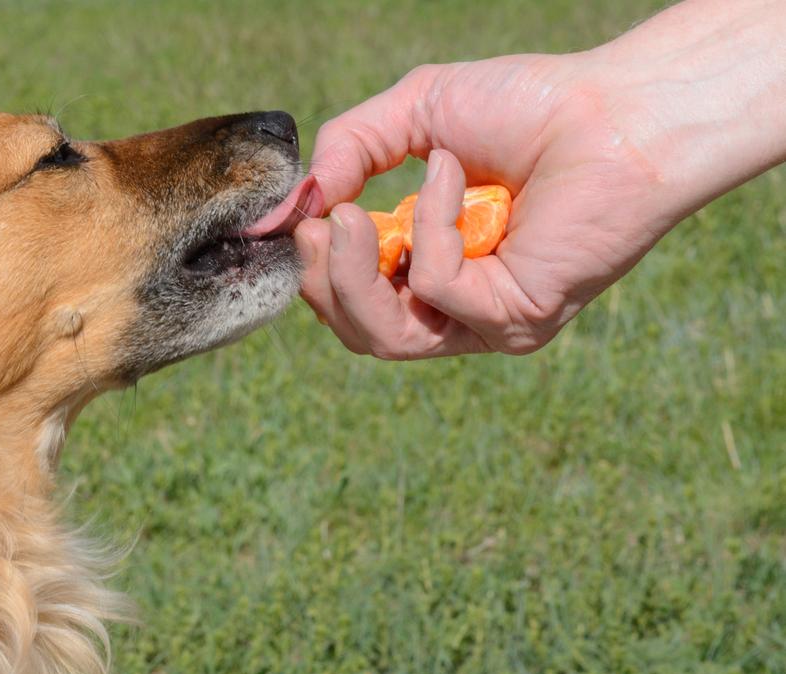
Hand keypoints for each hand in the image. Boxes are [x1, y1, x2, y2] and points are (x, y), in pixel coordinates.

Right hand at [295, 54, 673, 357]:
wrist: (618, 107)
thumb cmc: (532, 105)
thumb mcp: (414, 114)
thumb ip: (345, 153)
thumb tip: (286, 209)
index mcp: (433, 266)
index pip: (352, 302)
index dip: (313, 268)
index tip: (294, 219)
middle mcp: (461, 307)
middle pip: (360, 333)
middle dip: (322, 280)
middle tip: (320, 224)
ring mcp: (488, 321)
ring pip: (386, 337)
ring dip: (351, 276)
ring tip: (347, 216)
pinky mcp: (516, 318)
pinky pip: (438, 288)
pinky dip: (431, 225)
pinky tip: (453, 171)